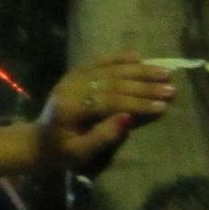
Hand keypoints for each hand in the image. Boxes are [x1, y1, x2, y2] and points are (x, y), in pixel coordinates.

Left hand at [36, 54, 174, 170]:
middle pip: (112, 82)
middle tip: (170, 88)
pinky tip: (138, 56)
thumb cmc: (61, 152)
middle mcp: (71, 87)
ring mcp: (72, 78)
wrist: (38, 142)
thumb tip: (128, 118)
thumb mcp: (80, 153)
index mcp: (70, 107)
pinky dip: (119, 58)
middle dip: (144, 85)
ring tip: (164, 72)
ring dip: (138, 70)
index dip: (137, 103)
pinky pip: (99, 62)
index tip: (162, 105)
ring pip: (109, 69)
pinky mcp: (75, 74)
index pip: (109, 101)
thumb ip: (103, 136)